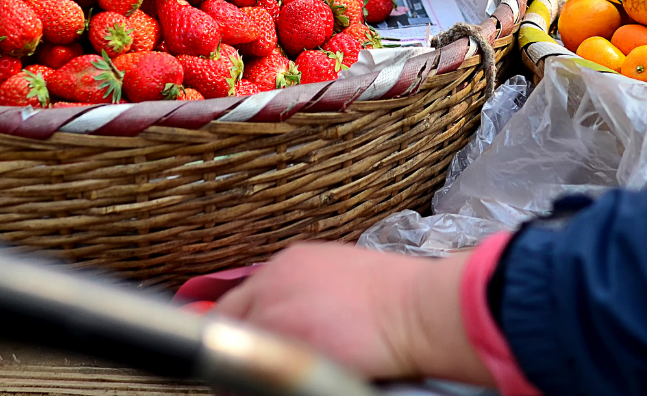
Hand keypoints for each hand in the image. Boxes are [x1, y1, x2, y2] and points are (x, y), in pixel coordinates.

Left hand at [214, 243, 493, 384]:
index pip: (242, 297)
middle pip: (230, 320)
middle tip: (250, 372)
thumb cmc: (396, 296)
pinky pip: (253, 376)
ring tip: (277, 378)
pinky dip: (261, 385)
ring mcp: (272, 314)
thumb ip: (307, 288)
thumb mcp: (341, 274)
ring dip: (248, 369)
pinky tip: (287, 384)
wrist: (416, 308)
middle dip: (240, 345)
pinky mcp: (281, 346)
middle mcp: (272, 282)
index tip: (250, 342)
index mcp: (288, 263)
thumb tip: (297, 313)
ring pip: (237, 351)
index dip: (244, 324)